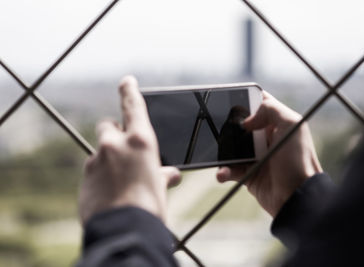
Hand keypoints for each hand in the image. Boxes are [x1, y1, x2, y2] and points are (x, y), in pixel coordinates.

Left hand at [79, 76, 180, 224]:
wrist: (125, 231)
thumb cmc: (150, 207)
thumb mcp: (160, 187)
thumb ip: (162, 175)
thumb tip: (170, 174)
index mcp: (139, 141)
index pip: (133, 106)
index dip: (129, 90)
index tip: (126, 80)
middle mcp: (114, 145)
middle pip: (107, 125)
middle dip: (113, 130)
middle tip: (122, 145)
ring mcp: (96, 160)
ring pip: (100, 151)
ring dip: (108, 158)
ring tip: (120, 181)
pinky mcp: (85, 178)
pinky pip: (93, 171)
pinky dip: (101, 176)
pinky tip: (110, 193)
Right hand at [217, 91, 321, 216]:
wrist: (296, 198)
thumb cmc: (298, 161)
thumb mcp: (292, 126)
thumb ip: (271, 110)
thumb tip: (246, 120)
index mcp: (277, 123)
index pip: (259, 104)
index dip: (246, 99)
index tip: (230, 99)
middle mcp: (266, 138)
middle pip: (240, 125)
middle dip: (228, 127)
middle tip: (218, 128)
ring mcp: (256, 156)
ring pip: (232, 147)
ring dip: (223, 151)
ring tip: (217, 154)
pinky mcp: (248, 173)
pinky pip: (230, 169)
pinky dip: (223, 171)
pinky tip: (222, 173)